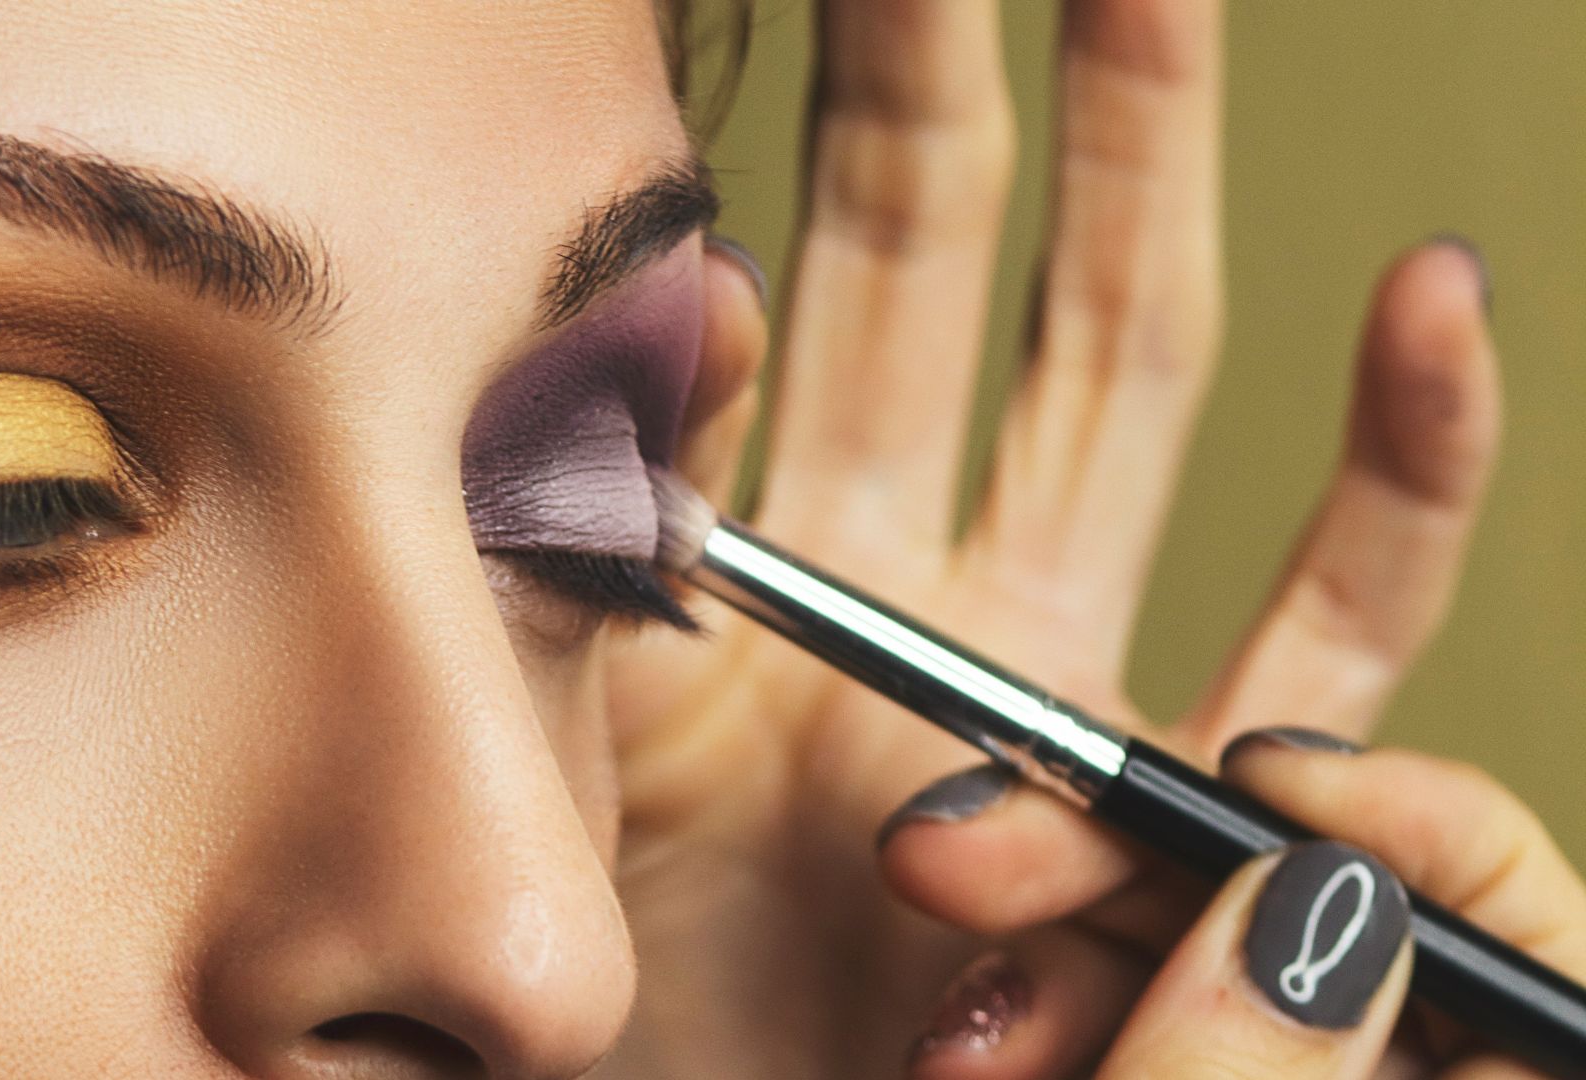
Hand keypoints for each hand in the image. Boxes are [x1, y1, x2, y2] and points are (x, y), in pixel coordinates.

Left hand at [599, 1, 1507, 1076]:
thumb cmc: (625, 991)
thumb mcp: (585, 729)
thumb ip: (595, 539)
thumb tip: (662, 307)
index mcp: (786, 545)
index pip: (825, 263)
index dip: (854, 94)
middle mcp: (936, 571)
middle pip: (982, 255)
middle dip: (994, 66)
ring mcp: (1068, 669)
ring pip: (1140, 367)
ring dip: (1159, 179)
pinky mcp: (1179, 810)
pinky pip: (1333, 615)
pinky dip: (1403, 469)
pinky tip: (1433, 301)